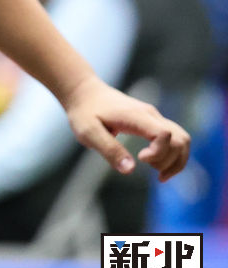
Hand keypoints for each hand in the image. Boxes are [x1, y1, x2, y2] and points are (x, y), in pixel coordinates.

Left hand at [61, 77, 190, 181]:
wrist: (85, 93)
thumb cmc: (84, 113)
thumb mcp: (88, 132)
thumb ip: (109, 149)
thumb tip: (130, 169)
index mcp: (135, 116)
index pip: (164, 134)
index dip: (158, 152)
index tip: (140, 159)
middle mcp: (150, 115)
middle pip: (180, 139)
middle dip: (170, 161)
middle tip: (149, 169)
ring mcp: (154, 117)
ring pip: (182, 139)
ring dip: (176, 160)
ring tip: (158, 174)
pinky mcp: (153, 122)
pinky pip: (175, 139)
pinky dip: (173, 155)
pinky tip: (158, 166)